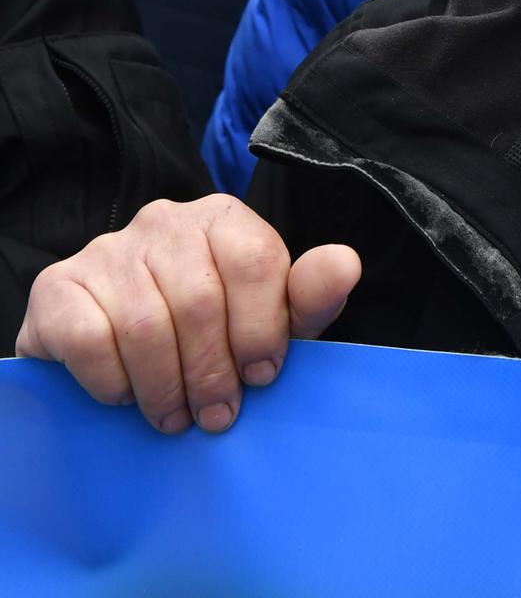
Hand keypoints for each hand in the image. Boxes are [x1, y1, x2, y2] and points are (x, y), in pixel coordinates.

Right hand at [15, 195, 360, 435]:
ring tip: (175, 418)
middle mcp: (165, 221)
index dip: (262, 329)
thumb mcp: (270, 318)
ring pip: (146, 325)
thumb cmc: (210, 331)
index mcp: (223, 218)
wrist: (113, 340)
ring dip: (164, 388)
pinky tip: (124, 395)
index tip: (263, 377)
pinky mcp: (59, 285)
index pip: (255, 261)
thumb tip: (346, 263)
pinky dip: (112, 382)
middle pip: (199, 301)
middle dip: (213, 373)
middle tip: (216, 417)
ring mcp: (108, 249)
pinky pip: (91, 339)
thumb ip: (308, 297)